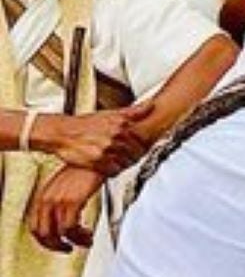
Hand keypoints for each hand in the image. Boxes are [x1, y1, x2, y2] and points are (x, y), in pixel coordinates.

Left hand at [28, 166, 103, 253]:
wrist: (100, 156)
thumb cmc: (88, 169)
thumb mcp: (68, 186)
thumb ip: (62, 201)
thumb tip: (66, 220)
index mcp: (43, 195)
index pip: (35, 226)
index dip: (46, 240)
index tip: (58, 244)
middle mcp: (47, 198)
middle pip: (43, 233)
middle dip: (56, 246)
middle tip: (69, 249)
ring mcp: (58, 200)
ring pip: (58, 233)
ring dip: (74, 241)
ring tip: (86, 240)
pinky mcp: (72, 201)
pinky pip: (70, 227)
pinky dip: (80, 235)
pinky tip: (89, 234)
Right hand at [38, 103, 154, 173]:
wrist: (62, 133)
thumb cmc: (85, 124)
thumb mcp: (111, 113)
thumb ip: (133, 111)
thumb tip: (151, 105)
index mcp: (121, 124)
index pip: (142, 140)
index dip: (142, 146)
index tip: (140, 148)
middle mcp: (115, 136)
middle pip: (136, 153)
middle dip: (134, 156)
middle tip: (130, 157)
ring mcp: (106, 149)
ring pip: (126, 162)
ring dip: (125, 164)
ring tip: (120, 161)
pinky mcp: (96, 161)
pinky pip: (114, 171)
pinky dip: (114, 170)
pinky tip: (111, 166)